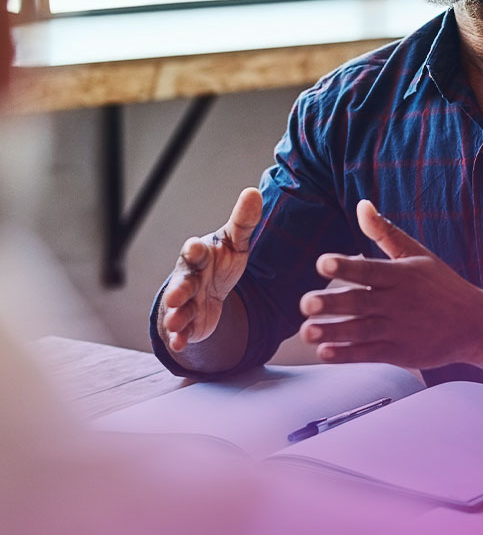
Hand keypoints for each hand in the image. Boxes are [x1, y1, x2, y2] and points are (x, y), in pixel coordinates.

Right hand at [161, 188, 261, 351]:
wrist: (210, 291)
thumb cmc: (220, 262)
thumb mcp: (235, 243)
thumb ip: (243, 221)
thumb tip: (253, 192)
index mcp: (200, 256)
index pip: (196, 251)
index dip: (195, 249)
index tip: (195, 246)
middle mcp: (189, 278)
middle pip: (182, 282)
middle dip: (179, 288)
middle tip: (177, 294)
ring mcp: (186, 302)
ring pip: (179, 308)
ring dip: (177, 315)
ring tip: (177, 321)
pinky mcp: (188, 323)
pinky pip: (182, 331)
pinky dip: (180, 337)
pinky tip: (181, 343)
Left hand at [298, 200, 482, 368]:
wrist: (475, 324)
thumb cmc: (442, 286)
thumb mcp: (417, 255)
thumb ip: (386, 233)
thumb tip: (362, 205)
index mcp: (402, 275)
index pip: (369, 270)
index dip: (346, 266)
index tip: (323, 263)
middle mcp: (398, 302)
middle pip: (360, 302)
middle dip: (332, 303)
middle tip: (305, 303)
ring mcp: (399, 329)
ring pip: (360, 331)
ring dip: (333, 332)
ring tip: (307, 331)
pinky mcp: (400, 353)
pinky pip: (369, 354)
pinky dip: (347, 355)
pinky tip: (325, 352)